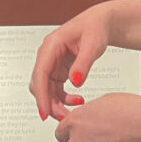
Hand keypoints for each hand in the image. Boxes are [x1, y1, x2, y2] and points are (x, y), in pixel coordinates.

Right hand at [29, 5, 111, 120]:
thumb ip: (83, 63)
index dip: (41, 94)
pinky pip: (55, 89)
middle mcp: (48, 55)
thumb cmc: (95, 28)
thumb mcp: (92, 45)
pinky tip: (76, 101)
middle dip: (49, 103)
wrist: (100, 24)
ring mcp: (52, 63)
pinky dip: (63, 98)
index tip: (44, 111)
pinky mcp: (58, 70)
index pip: (40, 73)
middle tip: (63, 118)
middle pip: (40, 84)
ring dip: (55, 104)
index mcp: (51, 45)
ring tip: (71, 113)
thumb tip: (75, 81)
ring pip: (46, 89)